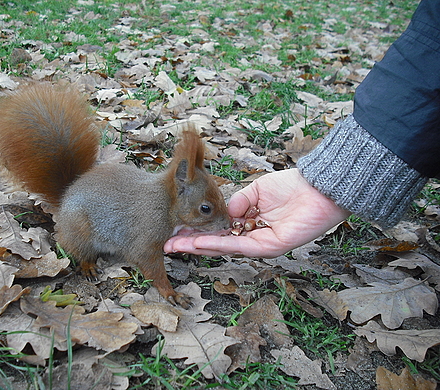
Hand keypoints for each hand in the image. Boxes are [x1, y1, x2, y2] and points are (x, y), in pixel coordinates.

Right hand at [164, 169, 350, 257]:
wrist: (317, 188)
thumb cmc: (292, 187)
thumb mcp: (255, 190)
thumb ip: (237, 203)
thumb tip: (224, 215)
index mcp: (249, 223)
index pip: (219, 231)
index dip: (198, 231)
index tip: (177, 230)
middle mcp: (252, 236)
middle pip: (217, 244)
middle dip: (191, 244)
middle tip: (168, 245)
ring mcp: (261, 244)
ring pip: (224, 248)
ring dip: (198, 247)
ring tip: (176, 245)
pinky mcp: (270, 247)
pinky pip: (240, 247)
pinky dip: (218, 245)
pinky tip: (199, 243)